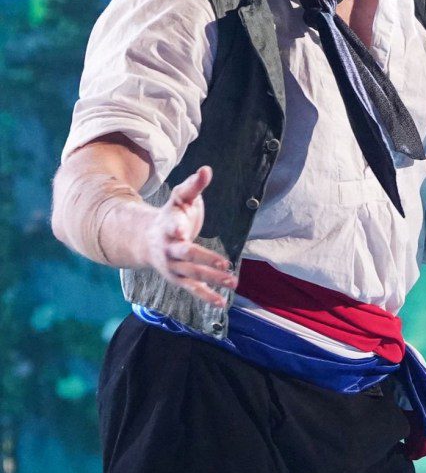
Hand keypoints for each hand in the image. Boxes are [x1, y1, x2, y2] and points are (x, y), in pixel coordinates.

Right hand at [143, 165, 234, 307]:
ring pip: (192, 273)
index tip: (181, 231)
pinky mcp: (177, 278)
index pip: (171, 226)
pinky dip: (206, 295)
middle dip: (205, 259)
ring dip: (212, 278)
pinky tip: (222, 302)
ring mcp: (172, 265)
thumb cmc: (171, 215)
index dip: (176, 229)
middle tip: (225, 263)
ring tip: (233, 281)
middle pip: (186, 254)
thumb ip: (193, 185)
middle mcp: (168, 247)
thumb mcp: (180, 198)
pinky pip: (192, 288)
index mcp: (167, 225)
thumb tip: (206, 170)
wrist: (146, 240)